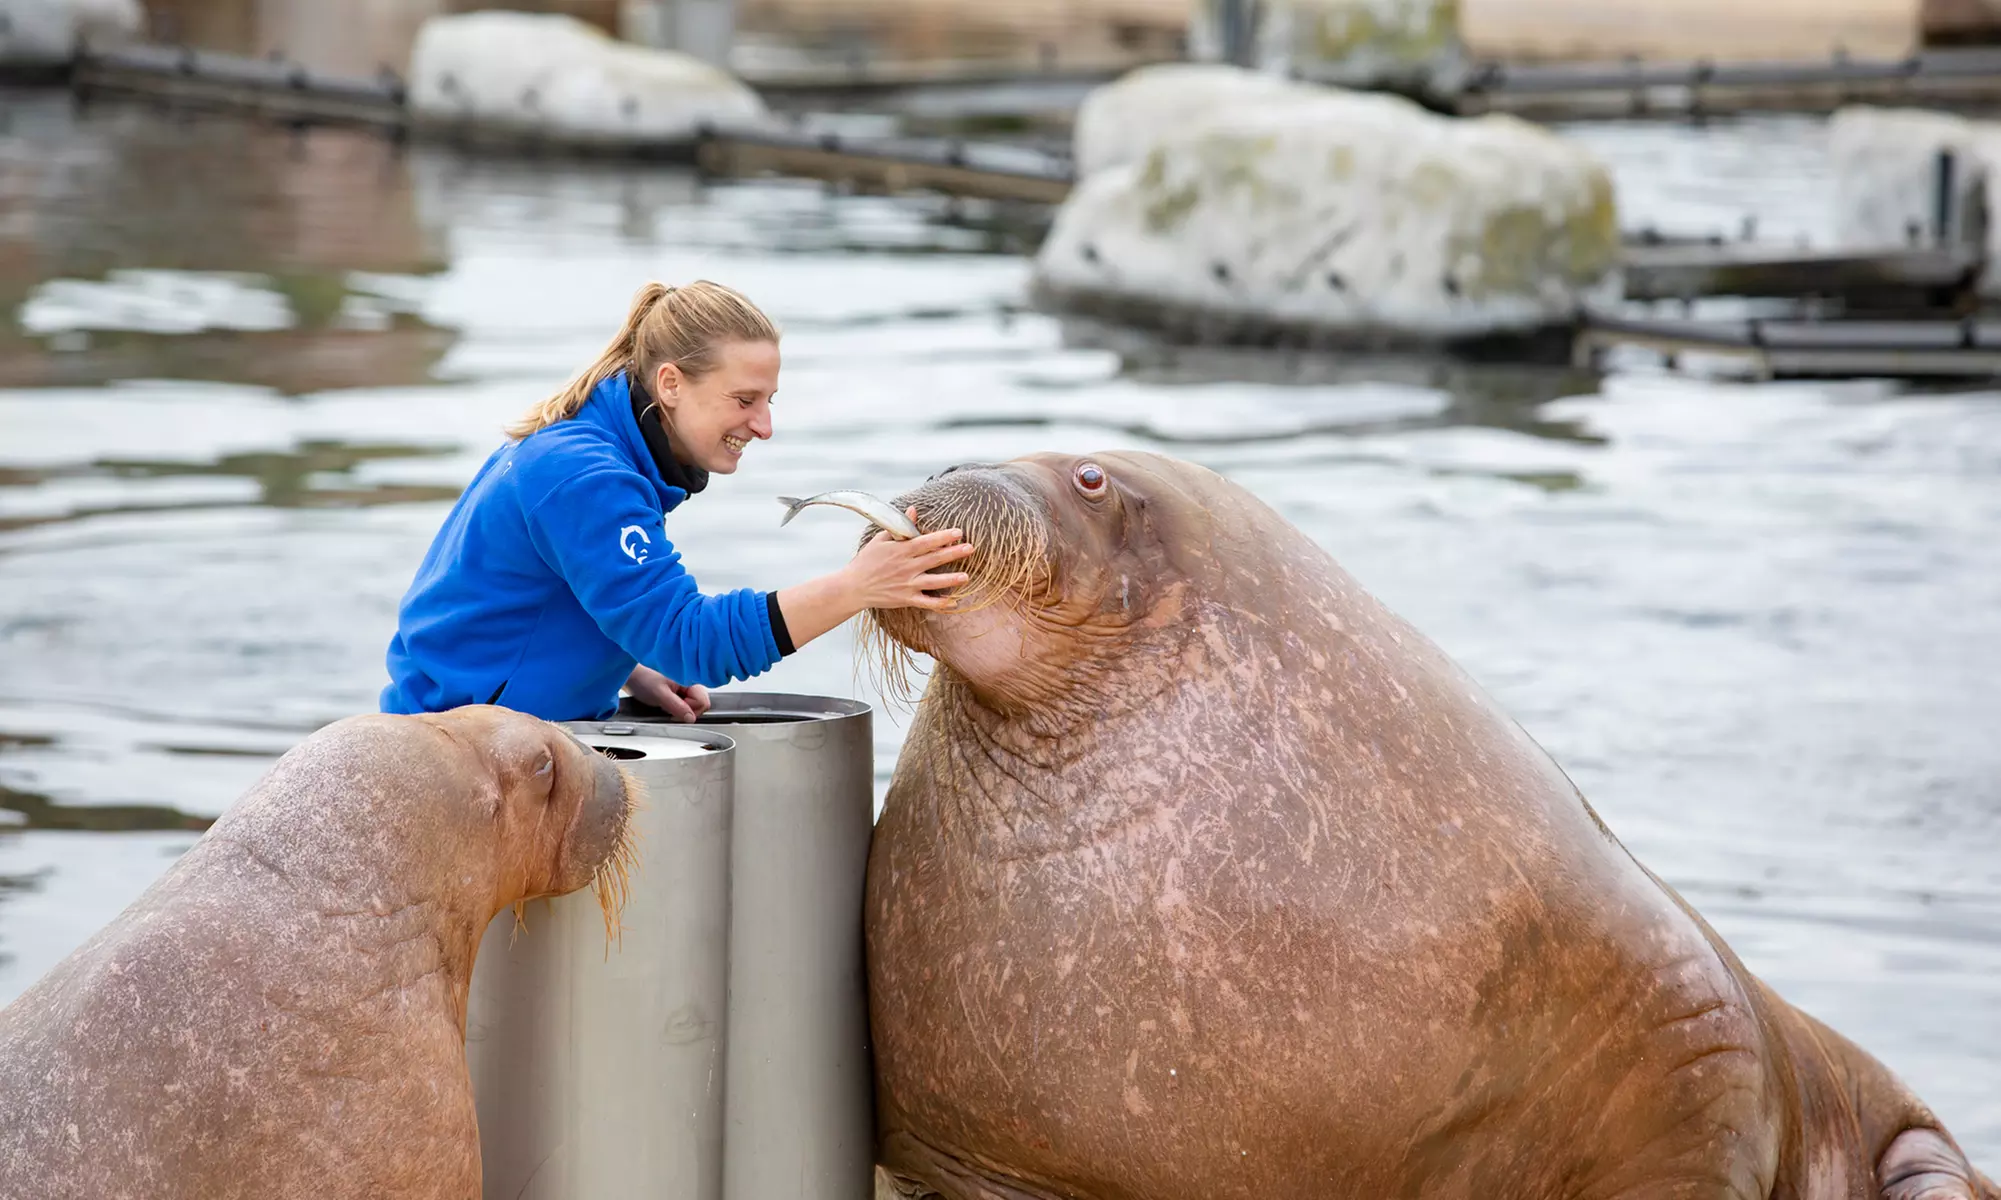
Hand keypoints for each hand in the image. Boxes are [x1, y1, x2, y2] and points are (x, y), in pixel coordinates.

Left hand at [625, 664, 710, 722]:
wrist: (629, 675)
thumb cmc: (642, 678)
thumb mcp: (660, 695)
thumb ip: (678, 707)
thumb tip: (691, 718)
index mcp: (689, 679)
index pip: (703, 702)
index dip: (691, 709)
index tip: (677, 709)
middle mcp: (689, 683)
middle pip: (699, 704)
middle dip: (686, 710)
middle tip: (670, 707)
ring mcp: (683, 688)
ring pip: (691, 705)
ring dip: (679, 709)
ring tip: (664, 704)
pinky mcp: (676, 692)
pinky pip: (683, 704)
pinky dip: (674, 707)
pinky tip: (664, 704)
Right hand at [839, 509, 973, 612]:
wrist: (854, 587)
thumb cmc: (867, 561)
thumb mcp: (881, 539)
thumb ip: (900, 527)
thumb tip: (914, 509)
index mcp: (901, 550)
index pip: (925, 541)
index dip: (943, 536)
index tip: (958, 532)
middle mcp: (906, 567)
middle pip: (934, 559)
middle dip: (953, 553)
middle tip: (971, 549)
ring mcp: (906, 584)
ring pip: (933, 582)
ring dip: (950, 580)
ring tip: (966, 577)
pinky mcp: (905, 599)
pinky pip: (926, 602)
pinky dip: (940, 604)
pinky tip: (954, 602)